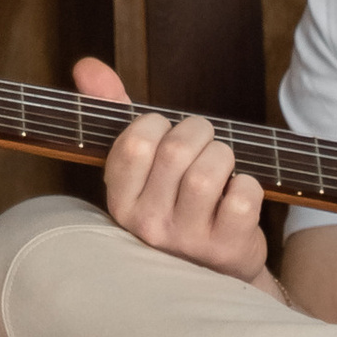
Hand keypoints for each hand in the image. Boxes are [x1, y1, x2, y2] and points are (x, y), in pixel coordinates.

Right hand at [77, 56, 269, 282]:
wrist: (214, 269)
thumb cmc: (175, 202)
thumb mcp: (142, 164)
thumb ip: (114, 112)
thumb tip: (87, 66)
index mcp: (120, 201)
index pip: (134, 143)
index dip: (158, 124)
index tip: (165, 133)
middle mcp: (148, 225)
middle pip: (177, 150)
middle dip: (199, 131)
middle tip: (203, 142)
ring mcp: (187, 241)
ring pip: (210, 171)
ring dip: (224, 155)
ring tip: (222, 167)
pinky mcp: (227, 249)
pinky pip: (244, 196)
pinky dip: (249, 185)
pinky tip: (238, 196)